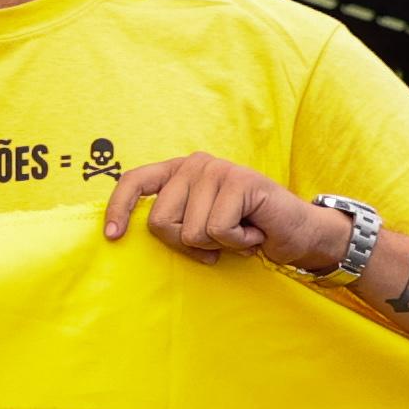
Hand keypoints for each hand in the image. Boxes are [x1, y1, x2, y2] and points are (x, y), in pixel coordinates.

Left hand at [102, 153, 341, 272]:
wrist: (294, 232)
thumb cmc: (243, 231)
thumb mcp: (198, 226)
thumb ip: (172, 221)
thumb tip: (124, 233)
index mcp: (179, 172)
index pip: (134, 182)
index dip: (118, 209)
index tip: (113, 237)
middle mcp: (195, 164)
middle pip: (161, 221)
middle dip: (187, 243)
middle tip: (216, 240)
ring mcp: (217, 170)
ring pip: (191, 230)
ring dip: (216, 244)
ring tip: (238, 233)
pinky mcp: (240, 182)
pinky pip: (217, 230)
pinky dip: (237, 242)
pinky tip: (252, 231)